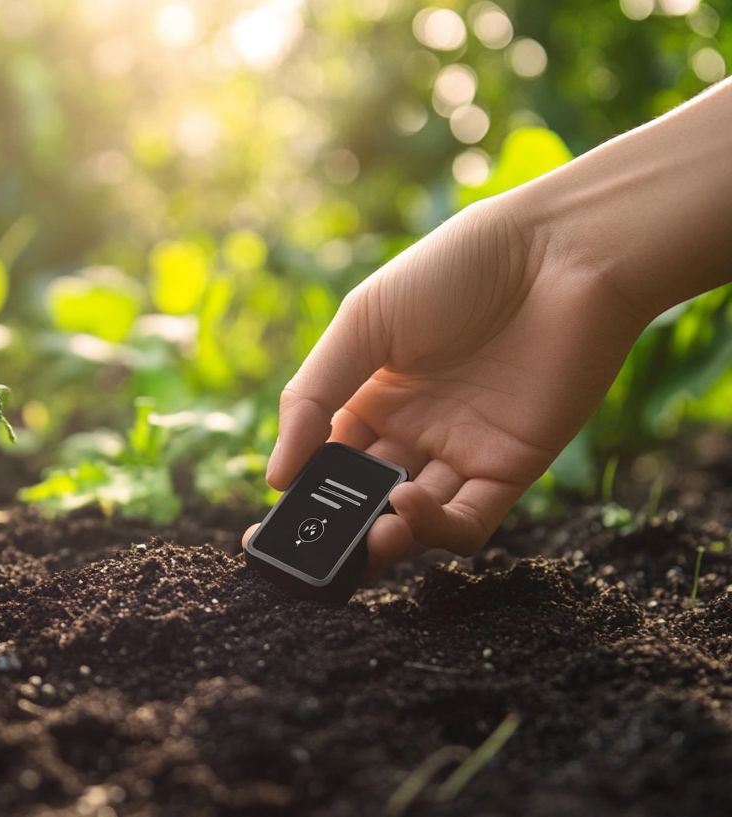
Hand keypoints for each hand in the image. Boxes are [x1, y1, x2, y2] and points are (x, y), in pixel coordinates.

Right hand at [244, 194, 648, 569]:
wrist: (561, 252)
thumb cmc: (456, 269)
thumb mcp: (362, 323)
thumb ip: (314, 398)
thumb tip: (277, 475)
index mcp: (373, 395)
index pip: (328, 461)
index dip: (304, 491)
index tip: (274, 520)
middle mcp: (414, 430)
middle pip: (367, 498)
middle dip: (342, 526)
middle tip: (318, 543)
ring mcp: (461, 452)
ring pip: (414, 521)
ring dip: (387, 538)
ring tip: (372, 534)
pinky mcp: (511, 468)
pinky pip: (467, 522)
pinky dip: (434, 529)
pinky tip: (407, 507)